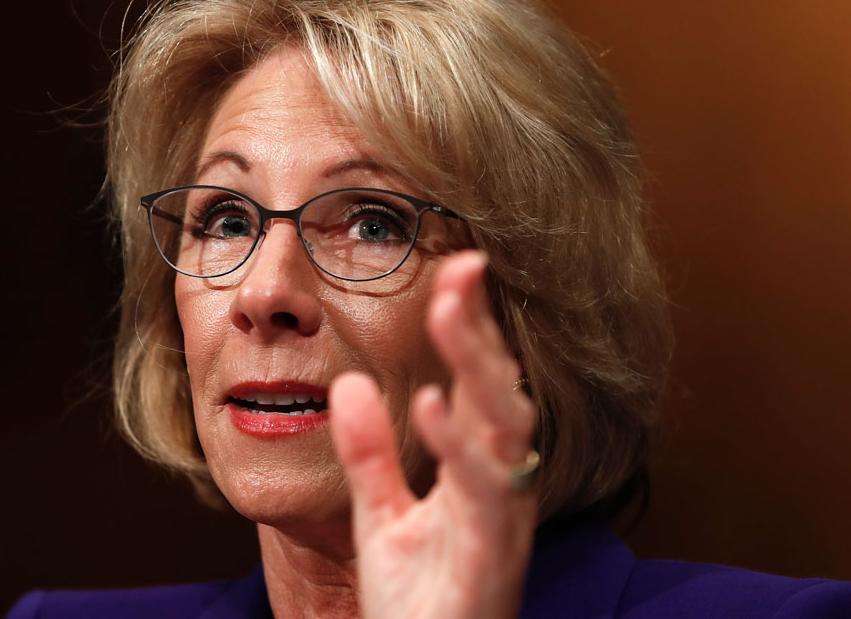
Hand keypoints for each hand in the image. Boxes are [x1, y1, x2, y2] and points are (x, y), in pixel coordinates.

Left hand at [330, 250, 537, 618]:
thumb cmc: (417, 603)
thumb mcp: (383, 515)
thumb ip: (369, 453)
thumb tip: (348, 384)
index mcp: (480, 474)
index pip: (481, 386)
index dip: (471, 329)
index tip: (453, 272)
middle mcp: (501, 489)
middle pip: (500, 394)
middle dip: (481, 330)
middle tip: (462, 267)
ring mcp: (500, 521)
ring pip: (504, 430)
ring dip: (478, 367)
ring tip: (450, 312)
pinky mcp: (489, 557)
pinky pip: (482, 494)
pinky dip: (461, 446)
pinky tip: (434, 404)